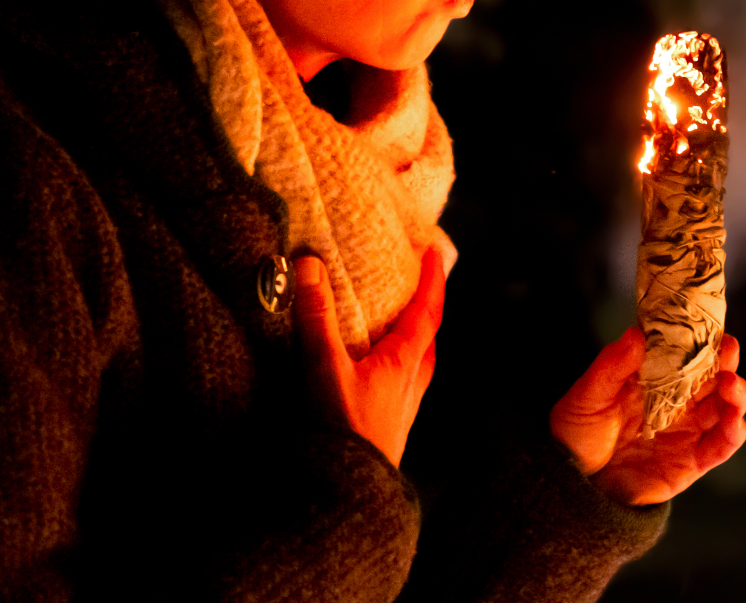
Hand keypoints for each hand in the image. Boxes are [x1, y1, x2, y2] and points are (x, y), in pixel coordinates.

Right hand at [295, 247, 444, 467]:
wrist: (348, 494)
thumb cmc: (343, 433)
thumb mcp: (325, 368)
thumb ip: (317, 318)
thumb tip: (312, 266)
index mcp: (406, 362)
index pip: (429, 310)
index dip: (432, 278)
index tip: (433, 251)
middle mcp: (412, 383)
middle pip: (428, 335)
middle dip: (426, 305)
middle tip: (418, 282)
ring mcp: (403, 406)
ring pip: (417, 361)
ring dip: (412, 336)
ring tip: (395, 321)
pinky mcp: (388, 424)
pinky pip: (400, 382)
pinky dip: (394, 362)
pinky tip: (372, 369)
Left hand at [550, 327, 745, 505]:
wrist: (573, 485)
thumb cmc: (578, 434)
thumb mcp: (589, 395)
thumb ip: (612, 365)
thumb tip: (637, 333)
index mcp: (653, 379)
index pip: (685, 353)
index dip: (702, 339)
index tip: (710, 327)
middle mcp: (675, 402)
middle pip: (713, 377)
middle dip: (726, 362)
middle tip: (728, 351)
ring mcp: (686, 431)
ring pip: (725, 407)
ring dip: (736, 393)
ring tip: (731, 385)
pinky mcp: (692, 461)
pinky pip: (721, 446)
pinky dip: (733, 433)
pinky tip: (733, 422)